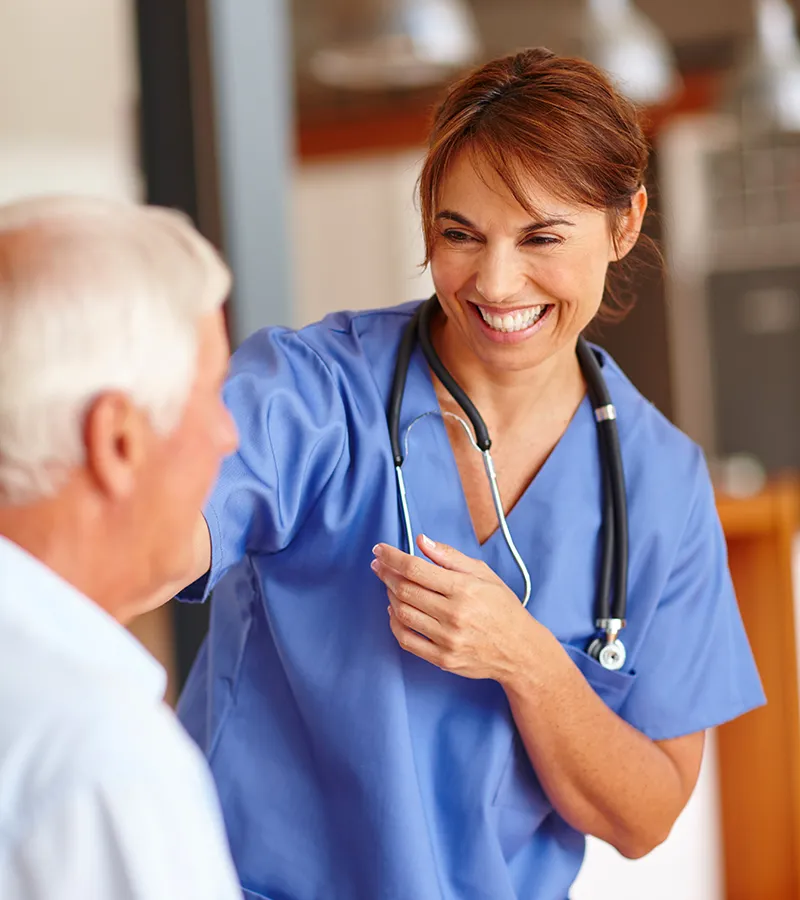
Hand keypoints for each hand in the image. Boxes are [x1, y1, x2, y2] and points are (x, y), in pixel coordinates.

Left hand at [371, 534, 547, 682]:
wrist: (520, 650)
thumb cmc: (502, 607)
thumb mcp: (483, 574)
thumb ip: (450, 557)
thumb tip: (421, 541)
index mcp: (464, 589)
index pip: (415, 568)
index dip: (392, 557)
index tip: (379, 550)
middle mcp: (454, 614)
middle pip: (404, 590)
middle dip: (386, 573)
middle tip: (379, 565)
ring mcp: (447, 639)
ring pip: (402, 613)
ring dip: (390, 595)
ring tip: (389, 584)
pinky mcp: (442, 659)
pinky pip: (406, 640)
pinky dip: (394, 623)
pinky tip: (395, 610)